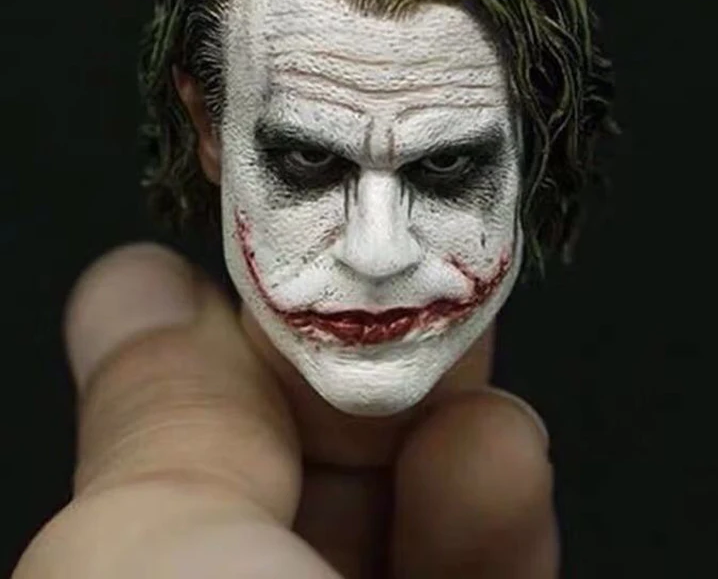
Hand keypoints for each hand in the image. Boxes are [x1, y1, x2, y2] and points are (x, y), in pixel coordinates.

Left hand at [13, 244, 557, 577]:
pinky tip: (502, 447)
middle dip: (355, 358)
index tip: (280, 251)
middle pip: (307, 462)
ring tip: (460, 346)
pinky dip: (502, 495)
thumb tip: (132, 288)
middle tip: (386, 279)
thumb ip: (154, 423)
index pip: (185, 443)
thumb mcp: (149, 559)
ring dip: (442, 412)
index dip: (232, 340)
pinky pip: (490, 560)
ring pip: (407, 504)